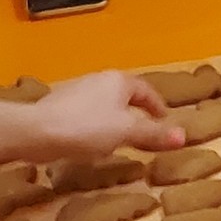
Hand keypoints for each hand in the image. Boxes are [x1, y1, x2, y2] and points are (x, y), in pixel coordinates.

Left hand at [20, 70, 182, 160]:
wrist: (36, 131)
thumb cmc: (88, 128)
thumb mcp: (126, 133)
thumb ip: (153, 134)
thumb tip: (183, 136)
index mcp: (119, 81)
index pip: (146, 91)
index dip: (158, 106)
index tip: (164, 120)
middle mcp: (99, 79)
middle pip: (124, 95)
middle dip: (135, 112)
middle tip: (144, 130)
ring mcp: (77, 90)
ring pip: (104, 103)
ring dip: (115, 118)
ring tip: (119, 139)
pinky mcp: (59, 104)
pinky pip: (86, 113)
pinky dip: (95, 124)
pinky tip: (90, 141)